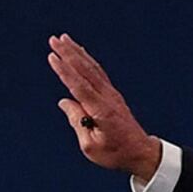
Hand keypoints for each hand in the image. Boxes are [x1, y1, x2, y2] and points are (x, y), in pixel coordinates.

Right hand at [47, 33, 160, 178]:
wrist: (141, 152)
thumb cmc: (115, 153)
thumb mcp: (90, 145)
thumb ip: (77, 121)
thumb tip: (65, 101)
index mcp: (101, 110)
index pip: (79, 86)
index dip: (64, 71)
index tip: (52, 56)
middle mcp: (107, 98)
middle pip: (85, 70)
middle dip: (68, 53)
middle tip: (53, 39)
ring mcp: (111, 94)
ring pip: (92, 68)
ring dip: (77, 52)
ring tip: (64, 39)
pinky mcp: (112, 95)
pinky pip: (98, 72)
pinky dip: (87, 60)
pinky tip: (80, 53)